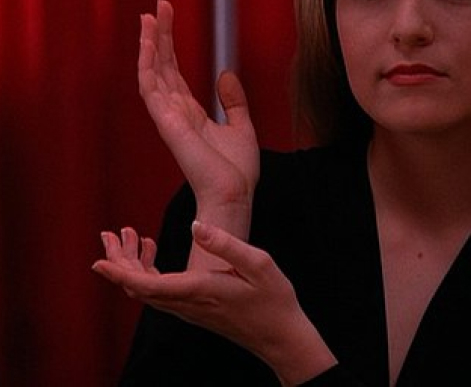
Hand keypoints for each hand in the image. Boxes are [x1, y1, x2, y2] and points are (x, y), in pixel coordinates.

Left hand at [94, 224, 336, 385]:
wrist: (281, 336)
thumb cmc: (273, 298)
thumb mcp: (258, 263)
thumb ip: (225, 244)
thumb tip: (195, 225)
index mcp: (199, 291)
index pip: (147, 284)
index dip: (120, 273)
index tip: (97, 261)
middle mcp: (187, 304)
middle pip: (139, 287)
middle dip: (120, 261)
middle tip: (111, 234)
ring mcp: (189, 310)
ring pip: (147, 291)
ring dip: (132, 265)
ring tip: (131, 236)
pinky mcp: (193, 310)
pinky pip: (159, 293)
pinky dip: (147, 272)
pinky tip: (153, 252)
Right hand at [139, 0, 257, 248]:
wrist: (235, 194)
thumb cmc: (237, 171)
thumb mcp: (241, 126)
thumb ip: (233, 100)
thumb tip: (225, 73)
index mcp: (190, 113)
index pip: (174, 72)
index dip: (169, 45)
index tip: (166, 17)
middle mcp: (175, 112)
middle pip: (162, 66)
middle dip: (159, 36)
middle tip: (157, 6)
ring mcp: (168, 117)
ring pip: (152, 73)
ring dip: (150, 44)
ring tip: (150, 16)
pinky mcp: (168, 123)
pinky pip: (152, 88)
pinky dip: (148, 64)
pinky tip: (150, 43)